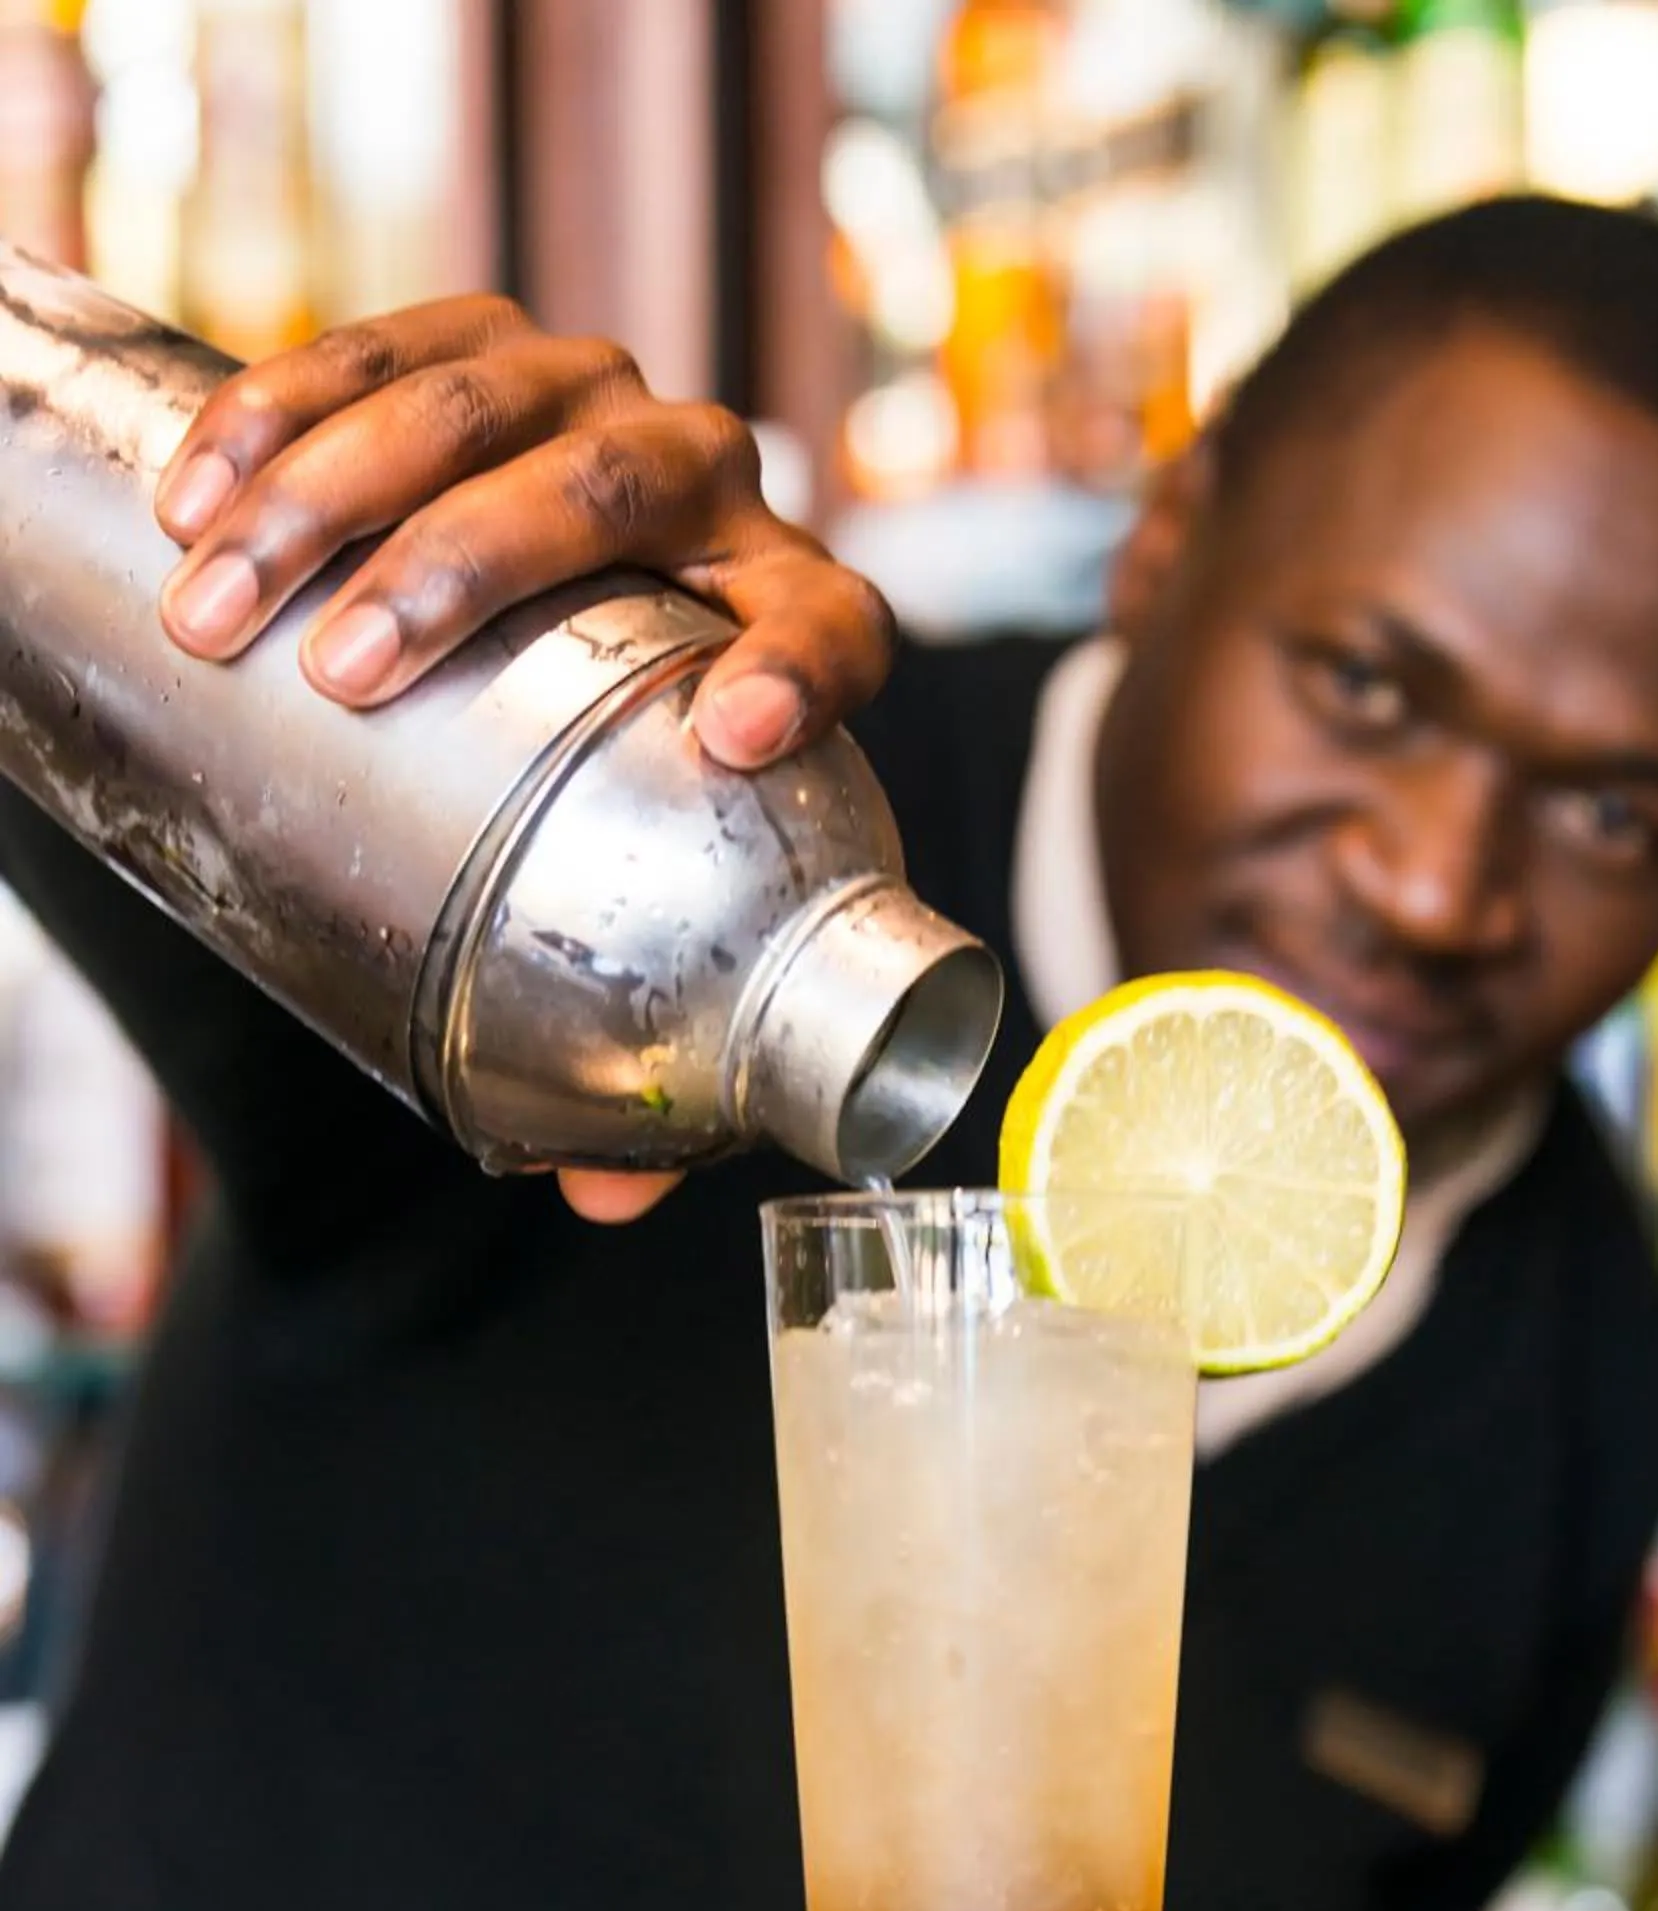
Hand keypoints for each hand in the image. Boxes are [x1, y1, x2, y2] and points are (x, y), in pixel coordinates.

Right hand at [152, 297, 897, 1222]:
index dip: (798, 667)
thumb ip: (652, 1026)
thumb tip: (608, 1197)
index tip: (729, 732)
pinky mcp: (486, 348)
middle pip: (613, 487)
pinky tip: (199, 487)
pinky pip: (390, 345)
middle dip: (463, 569)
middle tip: (342, 672)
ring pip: (481, 399)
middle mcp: (717, 487)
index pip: (837, 627)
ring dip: (335, 491)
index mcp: (798, 617)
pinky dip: (286, 406)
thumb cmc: (633, 785)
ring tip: (223, 603)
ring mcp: (599, 396)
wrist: (571, 606)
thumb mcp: (661, 887)